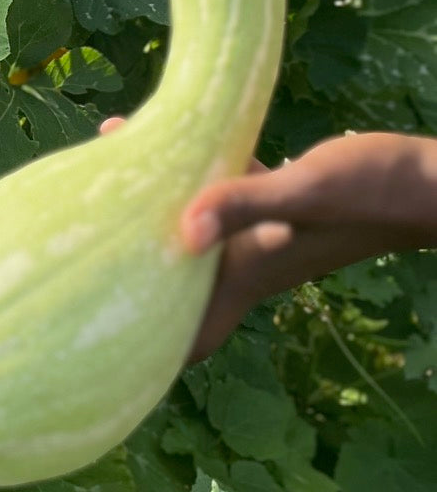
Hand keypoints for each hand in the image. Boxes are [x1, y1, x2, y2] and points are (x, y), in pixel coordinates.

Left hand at [99, 120, 436, 360]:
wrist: (431, 179)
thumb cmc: (375, 190)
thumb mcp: (305, 191)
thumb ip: (243, 203)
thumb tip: (184, 229)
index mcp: (254, 271)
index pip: (197, 335)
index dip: (154, 354)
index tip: (104, 350)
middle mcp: (253, 258)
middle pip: (181, 282)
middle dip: (136, 269)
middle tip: (88, 243)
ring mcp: (267, 229)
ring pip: (196, 227)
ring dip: (158, 208)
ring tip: (114, 171)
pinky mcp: (282, 196)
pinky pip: (225, 191)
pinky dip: (197, 174)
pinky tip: (172, 137)